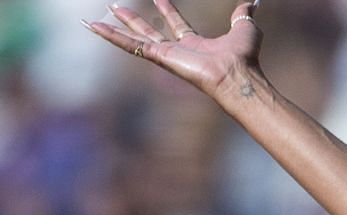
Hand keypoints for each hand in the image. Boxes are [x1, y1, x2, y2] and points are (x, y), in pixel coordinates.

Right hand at [82, 0, 262, 100]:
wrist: (238, 75)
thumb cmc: (245, 58)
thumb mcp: (245, 28)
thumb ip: (243, 14)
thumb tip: (253, 2)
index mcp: (198, 45)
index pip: (177, 25)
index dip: (168, 10)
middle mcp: (180, 52)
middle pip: (150, 32)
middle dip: (134, 20)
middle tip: (116, 7)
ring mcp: (167, 56)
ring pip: (134, 40)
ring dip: (114, 31)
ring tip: (94, 22)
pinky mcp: (159, 57)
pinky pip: (130, 46)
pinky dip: (110, 36)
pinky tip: (93, 27)